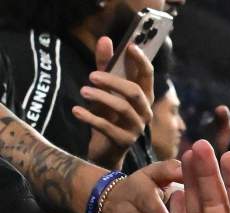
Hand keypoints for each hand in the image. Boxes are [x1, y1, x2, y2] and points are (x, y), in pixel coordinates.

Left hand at [74, 38, 153, 169]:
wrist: (105, 150)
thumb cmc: (107, 115)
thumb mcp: (105, 89)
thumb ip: (105, 65)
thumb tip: (105, 39)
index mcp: (143, 97)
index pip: (147, 75)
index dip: (141, 60)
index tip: (130, 46)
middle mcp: (144, 112)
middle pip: (135, 92)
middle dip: (113, 82)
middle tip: (91, 75)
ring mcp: (136, 128)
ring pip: (123, 108)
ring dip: (102, 97)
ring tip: (83, 91)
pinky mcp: (124, 141)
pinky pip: (107, 127)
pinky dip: (90, 117)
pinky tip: (76, 111)